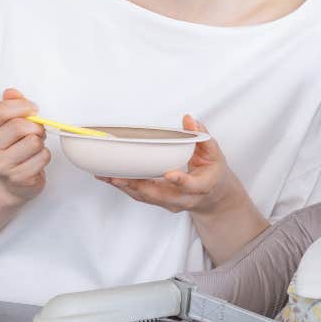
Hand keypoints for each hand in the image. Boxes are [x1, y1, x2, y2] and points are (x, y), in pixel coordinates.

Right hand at [0, 88, 49, 204]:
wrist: (3, 185)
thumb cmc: (6, 149)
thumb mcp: (1, 125)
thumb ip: (8, 105)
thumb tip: (11, 92)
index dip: (22, 106)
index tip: (32, 109)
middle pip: (19, 126)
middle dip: (35, 125)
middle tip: (36, 129)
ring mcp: (1, 167)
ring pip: (34, 141)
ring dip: (40, 141)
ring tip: (34, 144)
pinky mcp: (18, 178)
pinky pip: (43, 157)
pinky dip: (44, 155)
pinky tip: (35, 158)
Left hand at [96, 115, 237, 214]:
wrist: (213, 196)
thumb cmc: (212, 172)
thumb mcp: (214, 153)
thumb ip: (201, 135)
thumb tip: (189, 119)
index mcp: (201, 187)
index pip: (190, 185)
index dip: (180, 181)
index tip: (169, 174)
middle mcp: (183, 199)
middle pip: (159, 195)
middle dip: (137, 186)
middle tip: (118, 176)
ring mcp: (170, 202)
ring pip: (145, 197)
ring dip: (125, 187)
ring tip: (107, 176)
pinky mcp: (158, 201)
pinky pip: (140, 196)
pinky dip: (124, 187)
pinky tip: (109, 178)